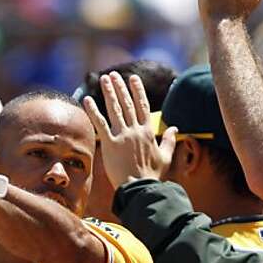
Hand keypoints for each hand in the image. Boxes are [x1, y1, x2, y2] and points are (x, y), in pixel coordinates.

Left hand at [82, 72, 176, 187]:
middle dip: (120, 87)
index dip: (137, 91)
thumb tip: (174, 128)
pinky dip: (93, 110)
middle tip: (114, 75)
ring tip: (104, 79)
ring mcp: (122, 136)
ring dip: (109, 92)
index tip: (133, 78)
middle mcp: (135, 130)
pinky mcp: (110, 144)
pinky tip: (87, 99)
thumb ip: (169, 140)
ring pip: (115, 109)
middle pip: (127, 103)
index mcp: (148, 132)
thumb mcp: (165, 157)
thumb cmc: (152, 176)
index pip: (142, 106)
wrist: (140, 188)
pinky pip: (100, 124)